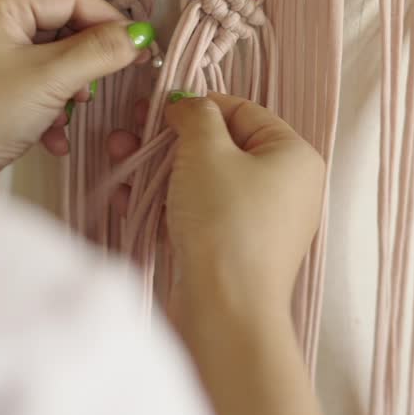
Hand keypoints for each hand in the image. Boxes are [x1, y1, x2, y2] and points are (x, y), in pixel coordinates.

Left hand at [0, 0, 153, 184]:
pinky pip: (30, 82)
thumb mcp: (49, 80)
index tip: (139, 49)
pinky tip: (52, 136)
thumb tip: (138, 35)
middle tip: (101, 87)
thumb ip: (99, 52)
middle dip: (83, 61)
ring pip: (48, 58)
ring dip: (68, 88)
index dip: (108, 21)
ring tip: (69, 113)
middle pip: (59, 26)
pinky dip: (48, 106)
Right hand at [109, 94, 337, 414]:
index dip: (198, 105)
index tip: (158, 107)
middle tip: (129, 132)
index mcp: (294, 155)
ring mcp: (263, 222)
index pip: (243, 111)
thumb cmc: (225, 220)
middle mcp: (287, 187)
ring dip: (160, 169)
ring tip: (119, 159)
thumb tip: (189, 106)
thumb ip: (197, 116)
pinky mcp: (236, 250)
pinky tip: (128, 198)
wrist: (227, 309)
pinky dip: (168, 204)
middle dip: (170, 140)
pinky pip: (202, 214)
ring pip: (205, 182)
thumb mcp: (206, 151)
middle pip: (221, 147)